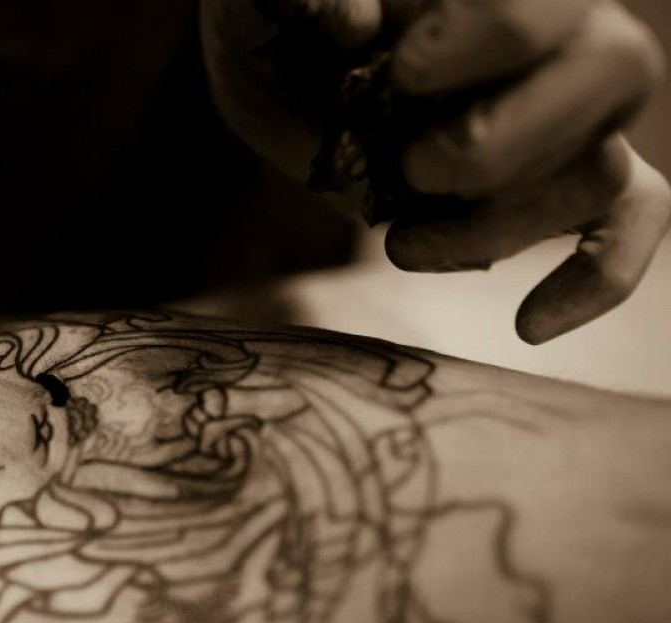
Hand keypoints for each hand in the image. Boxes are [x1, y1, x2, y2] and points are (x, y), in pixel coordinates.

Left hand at [202, 0, 670, 342]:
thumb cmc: (283, 31)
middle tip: (415, 170)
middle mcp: (556, 37)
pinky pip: (626, 220)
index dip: (476, 45)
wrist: (284, 79)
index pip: (537, 5)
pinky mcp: (551, 180)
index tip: (403, 76)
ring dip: (496, 227)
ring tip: (400, 244)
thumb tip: (353, 20)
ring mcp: (562, 114)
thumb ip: (305, 0)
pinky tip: (529, 323)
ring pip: (596, 170)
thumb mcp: (264, 9)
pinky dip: (596, 278)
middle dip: (504, 140)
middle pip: (612, 74)